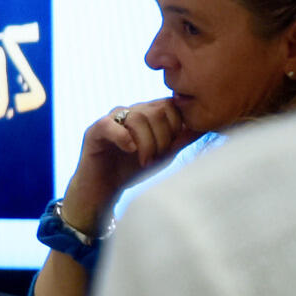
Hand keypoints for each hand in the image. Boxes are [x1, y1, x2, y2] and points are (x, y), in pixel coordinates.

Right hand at [59, 97, 197, 232]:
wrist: (104, 190)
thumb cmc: (133, 171)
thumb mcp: (163, 156)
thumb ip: (179, 140)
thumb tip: (202, 127)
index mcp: (146, 114)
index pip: (169, 104)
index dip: (176, 126)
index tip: (171, 149)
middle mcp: (129, 111)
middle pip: (156, 110)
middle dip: (162, 138)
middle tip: (156, 159)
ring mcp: (111, 119)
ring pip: (138, 117)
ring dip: (147, 144)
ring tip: (144, 162)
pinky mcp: (94, 131)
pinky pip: (111, 125)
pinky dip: (124, 138)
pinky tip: (130, 150)